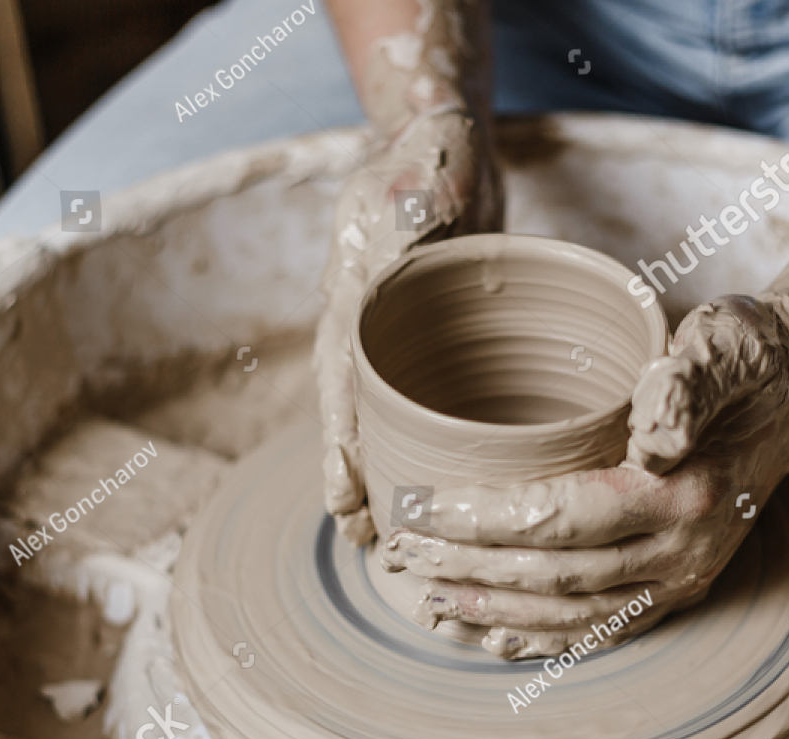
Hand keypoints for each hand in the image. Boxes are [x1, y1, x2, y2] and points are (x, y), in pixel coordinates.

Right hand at [315, 107, 501, 544]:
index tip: (345, 496)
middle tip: (366, 538)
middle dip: (355, 481)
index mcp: (351, 304)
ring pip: (380, 424)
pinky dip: (421, 451)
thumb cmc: (427, 163)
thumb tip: (405, 245)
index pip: (341, 386)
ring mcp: (394, 347)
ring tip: (388, 536)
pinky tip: (443, 488)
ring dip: (382, 478)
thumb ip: (409, 216)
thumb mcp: (417, 182)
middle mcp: (364, 335)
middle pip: (353, 420)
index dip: (342, 446)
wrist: (447, 151)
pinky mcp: (426, 352)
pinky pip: (418, 411)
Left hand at [378, 292, 788, 658]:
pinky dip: (531, 638)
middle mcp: (684, 554)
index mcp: (686, 493)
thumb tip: (652, 431)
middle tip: (398, 549)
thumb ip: (688, 383)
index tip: (419, 505)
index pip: (564, 517)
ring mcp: (679, 581)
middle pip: (554, 577)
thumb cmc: (751, 357)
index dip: (484, 518)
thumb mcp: (727, 343)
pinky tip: (478, 634)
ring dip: (489, 612)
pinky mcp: (671, 591)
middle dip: (467, 568)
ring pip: (569, 617)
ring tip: (421, 599)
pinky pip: (594, 632)